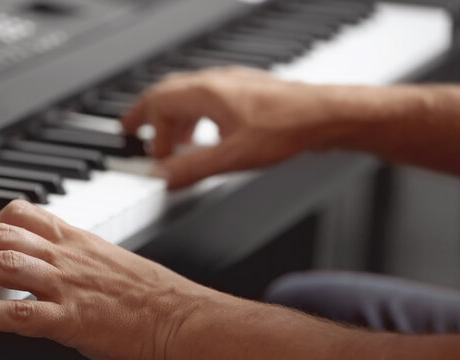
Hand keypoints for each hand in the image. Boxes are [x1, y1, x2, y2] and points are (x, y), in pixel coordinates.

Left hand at [0, 200, 212, 359]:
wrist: (186, 318)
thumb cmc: (160, 296)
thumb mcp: (117, 264)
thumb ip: (84, 261)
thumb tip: (61, 270)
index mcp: (83, 240)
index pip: (25, 215)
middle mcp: (71, 256)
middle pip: (4, 234)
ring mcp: (70, 286)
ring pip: (3, 265)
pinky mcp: (73, 319)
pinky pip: (17, 312)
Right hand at [122, 67, 364, 188]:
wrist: (326, 115)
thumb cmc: (287, 128)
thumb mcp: (231, 157)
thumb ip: (190, 168)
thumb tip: (159, 178)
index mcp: (205, 92)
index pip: (156, 102)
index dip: (144, 127)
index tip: (142, 150)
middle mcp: (215, 82)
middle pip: (167, 93)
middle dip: (148, 115)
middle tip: (132, 130)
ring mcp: (231, 84)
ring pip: (188, 96)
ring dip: (173, 119)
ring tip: (170, 142)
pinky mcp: (246, 93)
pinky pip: (208, 100)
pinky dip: (194, 119)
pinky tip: (204, 137)